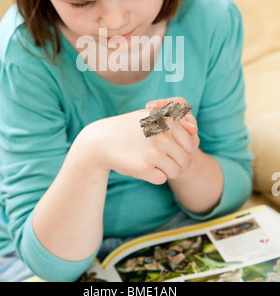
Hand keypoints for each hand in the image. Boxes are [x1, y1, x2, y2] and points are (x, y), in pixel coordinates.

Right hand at [78, 97, 198, 185]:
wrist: (101, 141)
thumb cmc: (130, 128)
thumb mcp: (152, 116)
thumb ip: (176, 120)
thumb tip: (195, 129)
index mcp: (167, 121)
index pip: (191, 144)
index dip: (181, 149)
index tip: (166, 146)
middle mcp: (162, 135)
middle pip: (185, 159)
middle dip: (175, 161)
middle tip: (158, 156)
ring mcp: (153, 152)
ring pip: (176, 171)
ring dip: (166, 170)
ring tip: (150, 161)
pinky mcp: (144, 168)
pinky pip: (162, 179)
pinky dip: (154, 176)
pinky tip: (141, 165)